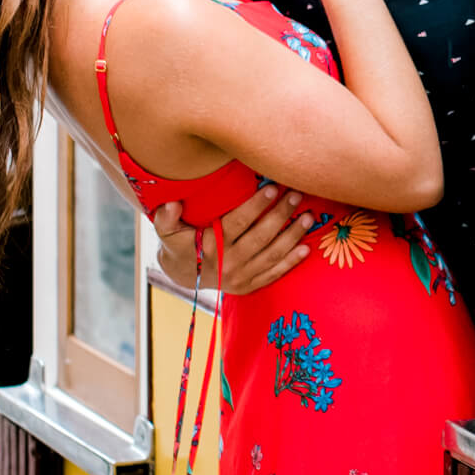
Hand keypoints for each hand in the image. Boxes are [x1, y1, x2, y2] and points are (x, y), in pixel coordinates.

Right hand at [151, 186, 314, 299]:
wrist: (183, 275)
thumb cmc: (178, 244)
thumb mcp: (167, 231)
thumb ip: (166, 218)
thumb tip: (171, 204)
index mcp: (210, 245)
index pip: (237, 223)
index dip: (255, 206)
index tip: (272, 188)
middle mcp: (228, 262)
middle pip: (260, 237)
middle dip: (281, 215)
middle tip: (297, 194)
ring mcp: (240, 277)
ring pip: (271, 255)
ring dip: (292, 236)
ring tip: (308, 217)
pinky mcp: (249, 286)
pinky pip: (273, 274)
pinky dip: (290, 263)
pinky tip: (306, 249)